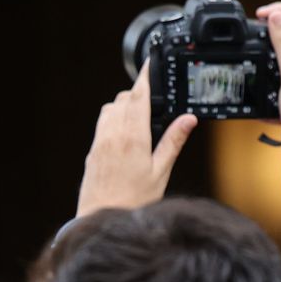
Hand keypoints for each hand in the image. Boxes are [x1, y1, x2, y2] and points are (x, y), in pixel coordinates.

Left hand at [77, 62, 197, 216]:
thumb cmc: (133, 200)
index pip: (138, 96)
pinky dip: (114, 119)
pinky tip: (125, 133)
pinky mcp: (92, 152)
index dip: (144, 76)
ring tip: (140, 116)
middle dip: (137, 93)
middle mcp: (113, 135)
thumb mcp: (161, 172)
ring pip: (110, 109)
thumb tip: (188, 119)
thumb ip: (173, 142)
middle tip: (153, 98)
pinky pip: (102, 125)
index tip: (150, 63)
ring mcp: (100, 142)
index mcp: (133, 137)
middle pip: (123, 99)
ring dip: (123, 105)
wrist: (102, 219)